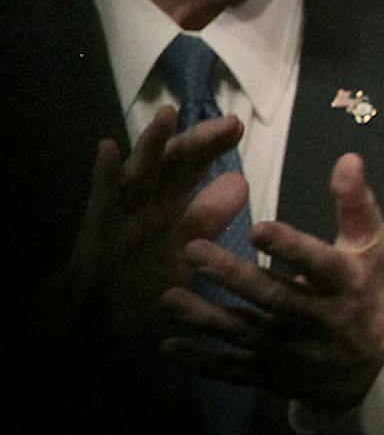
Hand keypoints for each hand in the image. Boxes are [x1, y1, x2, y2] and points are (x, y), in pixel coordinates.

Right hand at [45, 108, 246, 343]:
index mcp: (168, 203)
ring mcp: (121, 211)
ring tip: (168, 115)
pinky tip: (108, 148)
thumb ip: (209, 216)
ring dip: (152, 143)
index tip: (238, 126)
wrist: (92, 319)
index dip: (214, 144)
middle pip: (174, 163)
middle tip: (229, 124)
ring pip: (139, 172)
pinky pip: (100, 197)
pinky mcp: (96, 228)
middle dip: (199, 140)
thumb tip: (240, 180)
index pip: (194, 165)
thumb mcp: (185, 250)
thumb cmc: (139, 281)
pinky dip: (104, 173)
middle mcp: (146, 200)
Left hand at [159, 152, 383, 413]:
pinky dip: (202, 362)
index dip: (291, 249)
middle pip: (275, 299)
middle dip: (233, 277)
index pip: (321, 265)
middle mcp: (322, 323)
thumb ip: (354, 205)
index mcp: (348, 286)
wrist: (371, 370)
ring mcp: (296, 354)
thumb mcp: (371, 248)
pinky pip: (235, 370)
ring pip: (247, 334)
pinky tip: (169, 346)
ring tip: (167, 297)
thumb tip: (347, 158)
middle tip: (191, 249)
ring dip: (206, 318)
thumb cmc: (366, 292)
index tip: (257, 227)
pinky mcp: (274, 377)